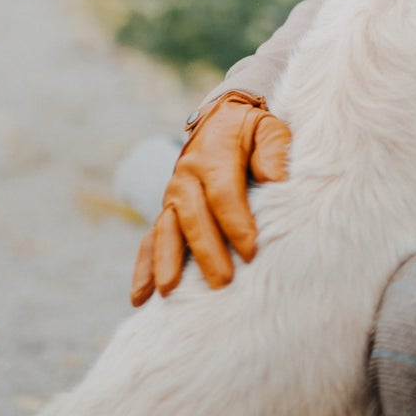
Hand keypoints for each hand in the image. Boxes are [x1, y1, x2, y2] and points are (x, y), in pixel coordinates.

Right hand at [130, 90, 290, 305]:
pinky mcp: (167, 211)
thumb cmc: (252, 131)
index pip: (223, 192)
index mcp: (214, 154)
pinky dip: (143, 267)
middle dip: (206, 250)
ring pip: (166, 229)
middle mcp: (187, 175)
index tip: (251, 252)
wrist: (221, 119)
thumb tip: (275, 178)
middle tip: (221, 282)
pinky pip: (151, 239)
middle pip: (193, 215)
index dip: (235, 222)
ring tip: (169, 292)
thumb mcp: (269, 129)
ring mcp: (173, 194)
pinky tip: (139, 296)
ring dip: (166, 260)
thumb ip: (274, 150)